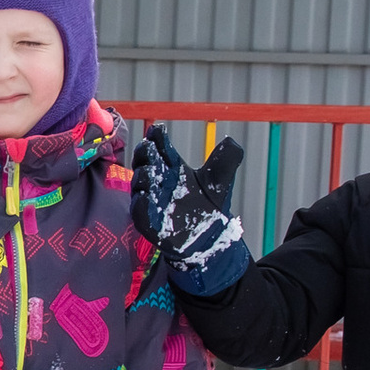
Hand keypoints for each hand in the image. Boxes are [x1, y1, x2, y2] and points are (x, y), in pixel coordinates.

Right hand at [130, 127, 248, 297]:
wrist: (207, 239)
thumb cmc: (207, 207)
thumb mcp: (220, 181)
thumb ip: (226, 160)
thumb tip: (231, 141)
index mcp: (173, 167)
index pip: (160, 146)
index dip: (157, 137)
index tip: (158, 130)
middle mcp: (159, 180)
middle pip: (144, 159)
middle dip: (144, 151)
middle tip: (149, 146)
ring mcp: (150, 198)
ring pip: (139, 181)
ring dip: (143, 175)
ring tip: (152, 174)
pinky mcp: (147, 218)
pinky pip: (139, 207)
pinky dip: (142, 201)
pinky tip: (147, 196)